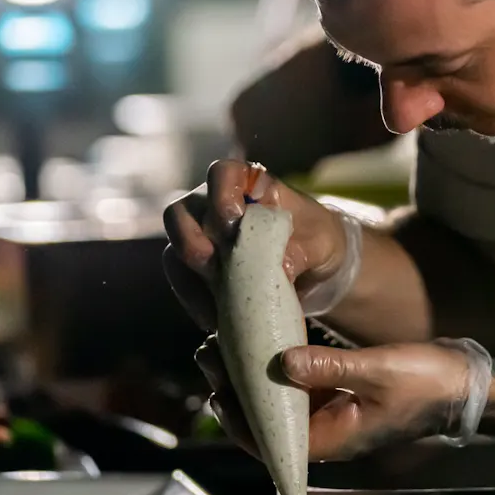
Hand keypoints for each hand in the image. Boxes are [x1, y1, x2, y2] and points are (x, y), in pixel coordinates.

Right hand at [162, 160, 346, 332]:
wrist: (314, 269)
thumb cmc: (315, 240)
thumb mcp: (319, 243)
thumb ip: (301, 250)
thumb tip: (280, 268)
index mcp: (247, 186)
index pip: (222, 174)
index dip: (220, 193)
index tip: (232, 219)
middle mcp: (214, 207)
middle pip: (181, 213)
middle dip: (190, 240)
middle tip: (211, 265)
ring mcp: (202, 239)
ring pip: (174, 251)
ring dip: (189, 279)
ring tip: (215, 306)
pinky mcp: (200, 272)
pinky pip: (184, 283)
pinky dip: (196, 301)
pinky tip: (214, 320)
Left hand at [194, 337, 468, 460]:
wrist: (463, 383)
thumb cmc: (426, 383)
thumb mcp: (378, 371)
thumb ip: (330, 367)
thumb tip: (281, 360)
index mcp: (332, 439)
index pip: (271, 442)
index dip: (237, 420)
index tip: (215, 388)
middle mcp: (325, 433)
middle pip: (267, 420)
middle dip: (234, 391)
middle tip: (209, 352)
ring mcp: (330, 415)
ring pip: (277, 401)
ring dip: (250, 376)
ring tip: (222, 341)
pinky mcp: (337, 395)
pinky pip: (296, 386)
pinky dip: (274, 367)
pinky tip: (260, 339)